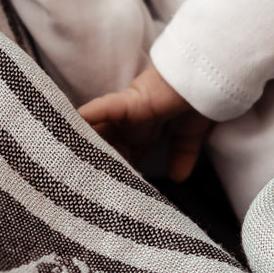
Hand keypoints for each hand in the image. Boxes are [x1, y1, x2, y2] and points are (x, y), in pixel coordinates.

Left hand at [79, 64, 213, 181]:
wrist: (207, 78)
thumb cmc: (197, 99)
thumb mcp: (188, 134)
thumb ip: (182, 154)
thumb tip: (178, 178)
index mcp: (140, 133)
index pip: (121, 157)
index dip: (113, 173)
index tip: (104, 193)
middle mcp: (129, 124)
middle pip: (104, 147)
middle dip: (92, 164)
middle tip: (78, 184)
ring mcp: (126, 113)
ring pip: (98, 131)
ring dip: (83, 145)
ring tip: (65, 161)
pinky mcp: (130, 101)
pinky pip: (105, 108)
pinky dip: (89, 115)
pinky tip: (72, 123)